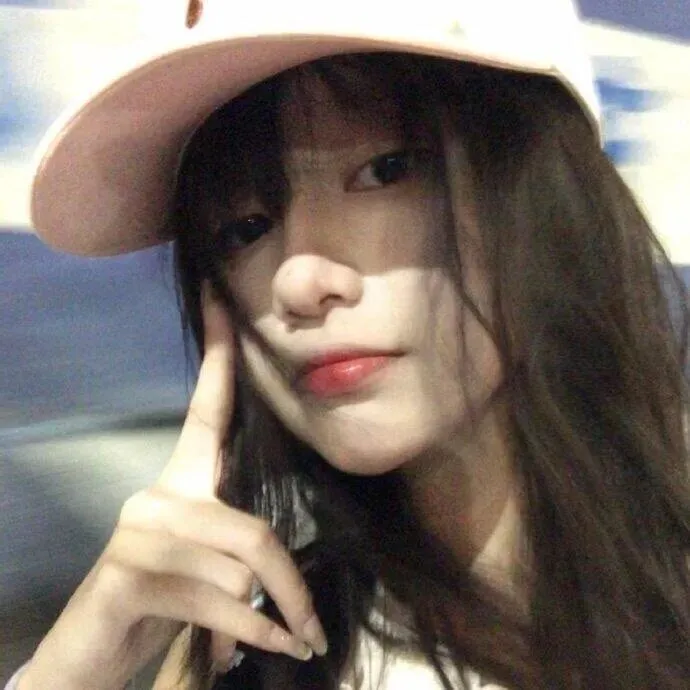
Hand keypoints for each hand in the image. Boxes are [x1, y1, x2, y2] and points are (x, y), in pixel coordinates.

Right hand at [19, 289, 326, 689]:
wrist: (94, 649)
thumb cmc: (163, 598)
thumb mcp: (210, 565)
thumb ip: (240, 548)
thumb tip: (287, 579)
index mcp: (181, 482)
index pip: (204, 411)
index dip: (217, 358)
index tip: (222, 303)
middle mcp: (158, 495)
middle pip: (253, 529)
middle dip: (291, 588)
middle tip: (315, 632)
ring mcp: (140, 532)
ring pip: (239, 569)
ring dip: (273, 618)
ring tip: (287, 645)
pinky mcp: (128, 573)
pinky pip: (216, 599)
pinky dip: (251, 633)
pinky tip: (269, 651)